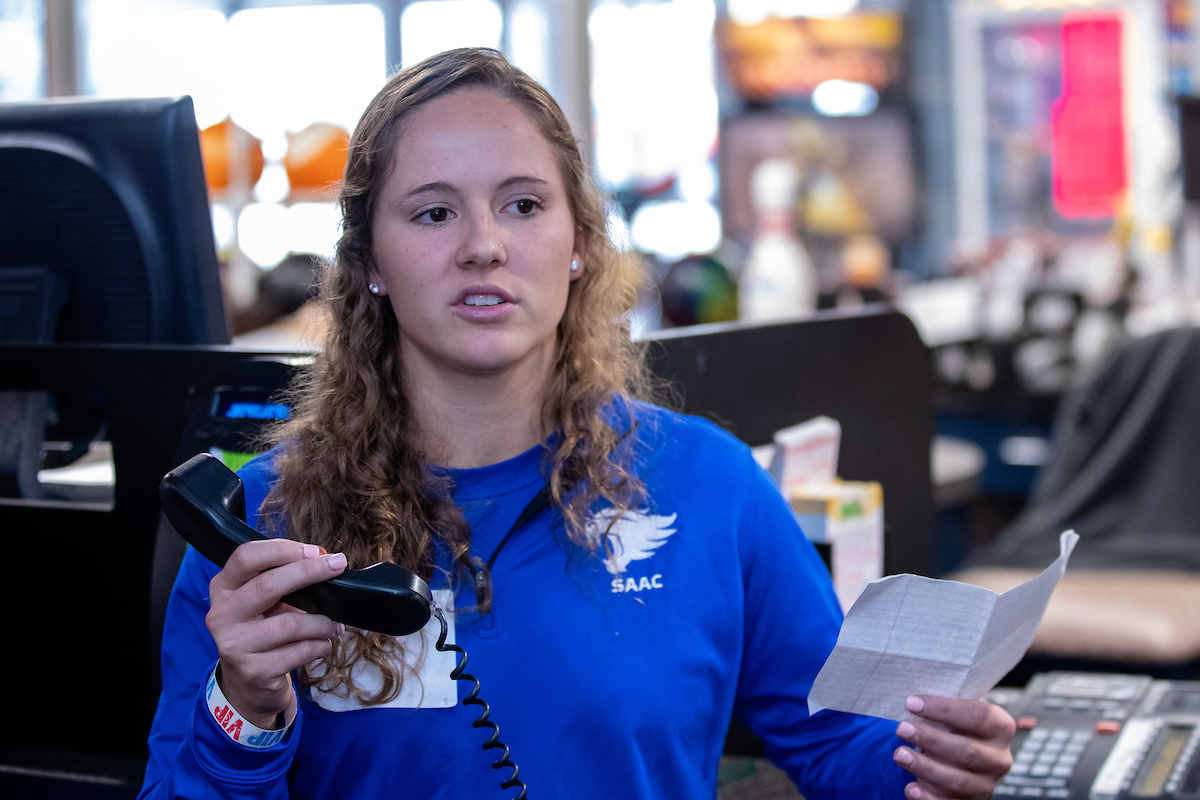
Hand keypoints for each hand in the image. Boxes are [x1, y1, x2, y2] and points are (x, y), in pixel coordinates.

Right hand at [205, 539, 347, 728]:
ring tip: (334, 624)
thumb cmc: (262, 632)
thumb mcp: (263, 603)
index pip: (245, 557)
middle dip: (309, 571)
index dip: (282, 549)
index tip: (315, 551)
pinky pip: (299, 651)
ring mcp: (234, 645)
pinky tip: (324, 644)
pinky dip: (321, 645)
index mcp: (223, 588)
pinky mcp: (253, 671)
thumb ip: (285, 580)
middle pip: (268, 584)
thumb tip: (326, 560)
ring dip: (322, 622)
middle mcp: (222, 614)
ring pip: (290, 624)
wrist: (248, 685)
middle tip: (338, 565)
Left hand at [892, 695, 1015, 799]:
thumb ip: (945, 703)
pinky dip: (928, 797)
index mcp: (1001, 727)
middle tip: (901, 728)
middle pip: (967, 751)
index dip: (943, 709)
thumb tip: (913, 699)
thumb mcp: (957, 710)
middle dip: (930, 739)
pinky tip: (911, 789)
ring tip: (899, 754)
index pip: (977, 716)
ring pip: (957, 780)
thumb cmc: (957, 726)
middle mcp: (999, 759)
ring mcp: (986, 785)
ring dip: (924, 767)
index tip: (911, 703)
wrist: (963, 754)